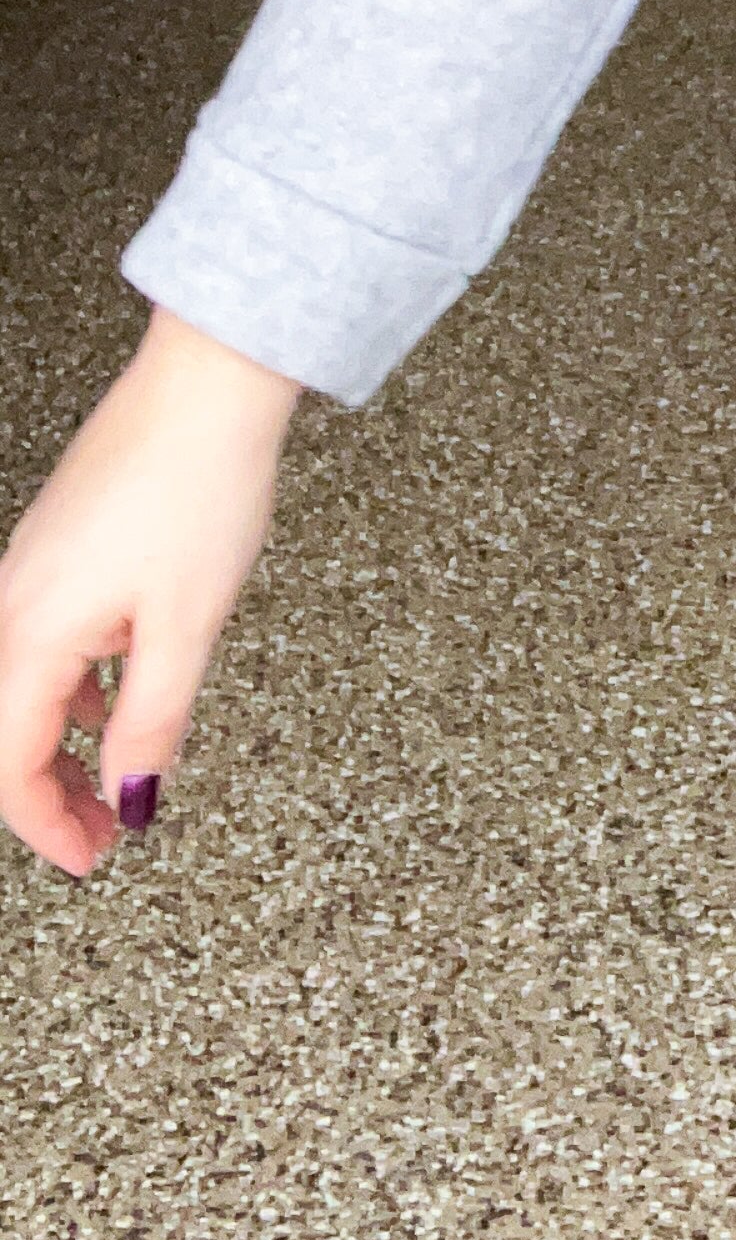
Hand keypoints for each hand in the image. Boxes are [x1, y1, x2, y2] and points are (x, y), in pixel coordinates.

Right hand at [0, 311, 301, 879]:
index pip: (10, 766)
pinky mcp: (62, 541)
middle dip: (52, 794)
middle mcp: (15, 602)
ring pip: (27, 684)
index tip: (94, 859)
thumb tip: (132, 798)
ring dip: (65, 740)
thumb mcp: (188, 626)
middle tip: (105, 831)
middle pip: (8, 730)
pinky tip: (122, 686)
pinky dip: (79, 681)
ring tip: (119, 770)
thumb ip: (154, 721)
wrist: (211, 379)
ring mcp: (34, 567)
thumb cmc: (200, 483)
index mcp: (32, 633)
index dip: (49, 828)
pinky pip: (49, 636)